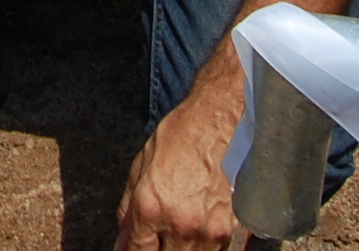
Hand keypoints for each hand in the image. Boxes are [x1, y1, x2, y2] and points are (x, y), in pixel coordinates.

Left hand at [116, 93, 241, 250]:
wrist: (222, 119)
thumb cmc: (182, 136)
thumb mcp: (141, 168)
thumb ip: (128, 212)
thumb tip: (121, 243)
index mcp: (152, 208)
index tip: (136, 249)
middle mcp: (182, 225)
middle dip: (161, 249)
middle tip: (162, 235)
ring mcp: (212, 231)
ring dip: (186, 249)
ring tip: (183, 229)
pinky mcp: (237, 230)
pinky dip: (209, 247)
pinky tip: (203, 229)